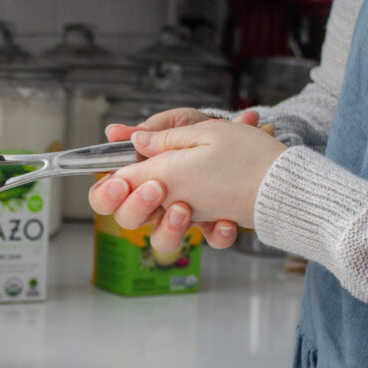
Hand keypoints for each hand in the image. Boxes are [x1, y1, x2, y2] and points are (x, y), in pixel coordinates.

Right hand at [90, 110, 284, 252]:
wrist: (262, 145)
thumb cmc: (216, 133)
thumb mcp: (184, 124)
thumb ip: (153, 131)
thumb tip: (114, 132)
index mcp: (145, 176)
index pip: (109, 195)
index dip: (106, 195)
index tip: (120, 182)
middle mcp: (160, 201)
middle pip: (128, 221)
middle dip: (136, 206)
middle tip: (156, 188)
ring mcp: (186, 216)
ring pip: (163, 242)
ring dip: (169, 228)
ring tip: (184, 208)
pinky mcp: (214, 226)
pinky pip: (211, 241)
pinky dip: (218, 233)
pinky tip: (226, 220)